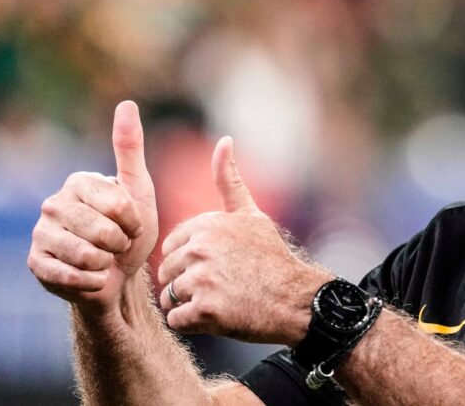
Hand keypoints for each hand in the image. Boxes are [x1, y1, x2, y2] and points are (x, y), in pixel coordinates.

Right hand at [28, 101, 159, 312]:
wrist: (118, 275)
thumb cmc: (131, 230)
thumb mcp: (139, 189)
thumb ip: (130, 148)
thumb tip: (126, 103)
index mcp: (78, 182)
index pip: (117, 205)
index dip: (134, 221)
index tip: (132, 223)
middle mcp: (53, 203)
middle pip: (101, 231)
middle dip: (120, 244)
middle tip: (118, 244)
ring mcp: (40, 233)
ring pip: (86, 255)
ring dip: (106, 263)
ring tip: (105, 258)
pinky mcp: (35, 263)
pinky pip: (71, 276)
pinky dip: (91, 281)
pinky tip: (92, 276)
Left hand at [158, 137, 329, 344]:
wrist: (297, 300)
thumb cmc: (271, 259)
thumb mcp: (251, 215)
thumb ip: (229, 180)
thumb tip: (224, 140)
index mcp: (207, 224)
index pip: (172, 247)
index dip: (190, 260)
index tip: (218, 266)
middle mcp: (202, 248)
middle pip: (168, 272)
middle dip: (188, 283)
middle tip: (223, 286)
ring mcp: (202, 279)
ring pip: (170, 297)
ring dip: (190, 305)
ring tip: (222, 301)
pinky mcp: (205, 310)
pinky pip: (177, 320)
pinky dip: (194, 324)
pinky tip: (220, 316)